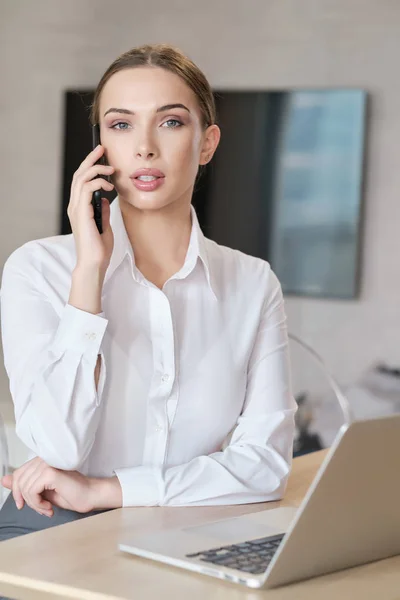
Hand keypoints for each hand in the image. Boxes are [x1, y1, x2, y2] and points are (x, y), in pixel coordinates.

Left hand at [1, 458, 121, 516]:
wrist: (90, 496)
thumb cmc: (71, 493)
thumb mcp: (42, 492)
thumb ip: (24, 485)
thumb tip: (4, 480)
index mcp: (41, 461)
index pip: (18, 473)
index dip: (18, 492)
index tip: (24, 504)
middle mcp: (43, 459)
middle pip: (19, 480)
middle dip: (26, 500)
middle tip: (40, 508)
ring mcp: (47, 464)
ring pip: (25, 488)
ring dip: (34, 504)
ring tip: (46, 508)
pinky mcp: (50, 473)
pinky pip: (32, 491)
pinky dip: (37, 503)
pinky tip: (49, 507)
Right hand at [67, 144, 114, 272]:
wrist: (95, 263)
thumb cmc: (99, 249)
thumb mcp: (104, 225)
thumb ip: (103, 211)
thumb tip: (106, 199)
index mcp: (79, 208)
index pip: (82, 181)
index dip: (90, 166)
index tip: (102, 157)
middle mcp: (75, 206)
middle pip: (79, 174)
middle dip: (91, 159)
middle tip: (102, 149)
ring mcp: (76, 208)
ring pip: (81, 178)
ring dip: (96, 169)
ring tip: (110, 168)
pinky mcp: (81, 212)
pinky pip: (87, 188)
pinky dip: (98, 182)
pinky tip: (110, 186)